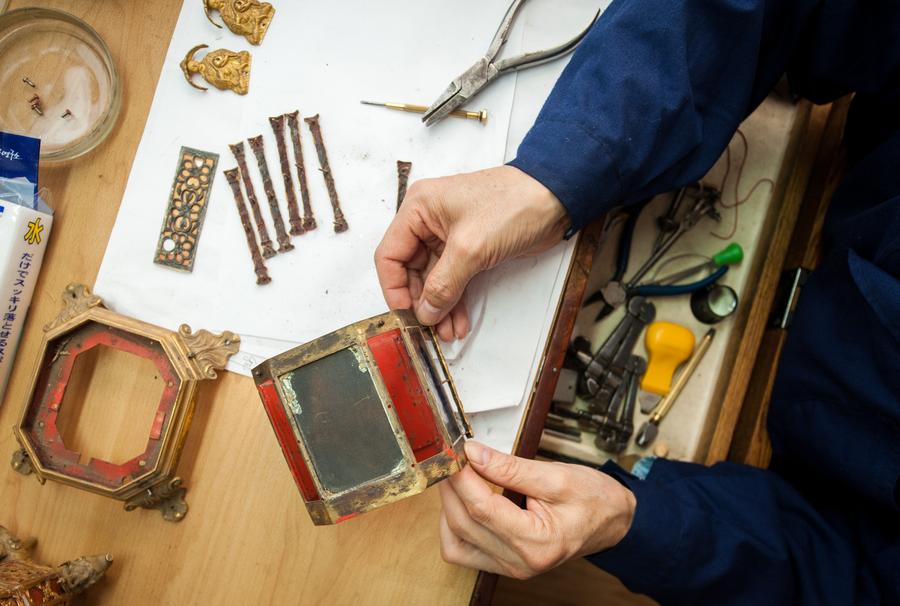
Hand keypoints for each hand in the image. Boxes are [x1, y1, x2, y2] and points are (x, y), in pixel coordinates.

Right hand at [374, 166, 568, 340]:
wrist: (556, 199)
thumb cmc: (514, 204)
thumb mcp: (471, 248)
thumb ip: (443, 284)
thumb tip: (425, 311)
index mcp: (419, 208)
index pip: (389, 255)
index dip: (394, 288)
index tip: (406, 315)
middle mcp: (429, 220)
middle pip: (410, 270)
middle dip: (420, 302)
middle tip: (428, 328)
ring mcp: (449, 235)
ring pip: (432, 279)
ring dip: (438, 306)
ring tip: (447, 331)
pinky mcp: (469, 247)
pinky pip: (452, 279)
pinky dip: (454, 299)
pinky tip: (458, 320)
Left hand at [439, 441, 635, 578]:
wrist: (613, 521)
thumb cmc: (594, 500)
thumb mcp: (556, 476)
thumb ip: (511, 467)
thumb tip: (474, 454)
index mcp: (538, 542)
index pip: (483, 508)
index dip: (462, 476)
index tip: (456, 452)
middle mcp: (520, 562)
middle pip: (464, 523)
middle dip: (452, 486)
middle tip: (453, 458)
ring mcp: (510, 567)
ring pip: (455, 541)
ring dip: (448, 507)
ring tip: (458, 477)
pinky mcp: (503, 564)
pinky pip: (462, 551)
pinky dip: (453, 525)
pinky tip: (462, 501)